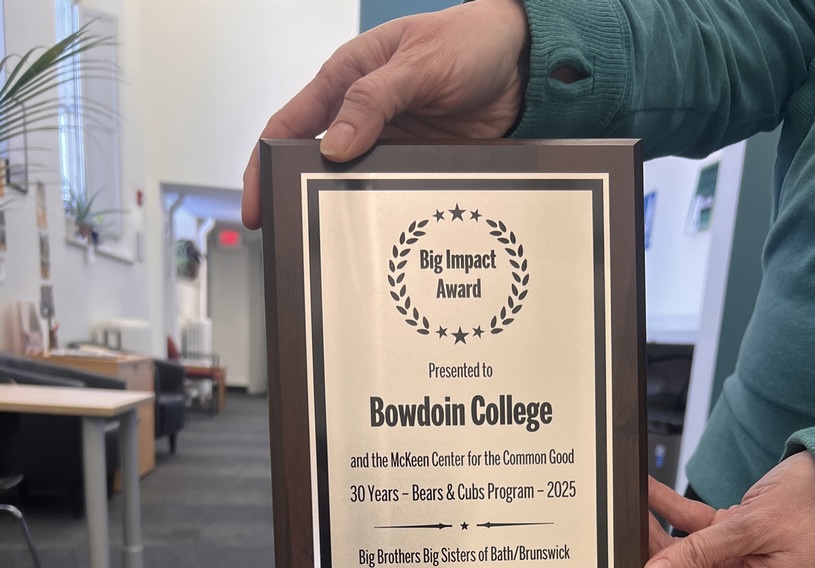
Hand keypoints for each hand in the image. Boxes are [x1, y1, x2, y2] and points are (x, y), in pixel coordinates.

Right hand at [242, 0, 529, 227]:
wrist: (523, 65)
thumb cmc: (471, 41)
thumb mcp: (419, 64)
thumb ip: (375, 101)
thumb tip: (334, 145)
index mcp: (347, 78)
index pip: (289, 124)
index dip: (264, 164)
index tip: (256, 202)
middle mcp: (361, 113)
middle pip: (313, 161)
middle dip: (296, 195)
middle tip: (287, 233)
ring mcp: (387, 142)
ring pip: (350, 183)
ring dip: (342, 210)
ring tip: (330, 244)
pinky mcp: (415, 164)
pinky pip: (390, 192)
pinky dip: (381, 212)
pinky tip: (376, 234)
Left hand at [574, 454, 814, 567]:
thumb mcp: (755, 530)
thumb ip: (701, 551)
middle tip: (597, 565)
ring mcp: (729, 563)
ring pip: (674, 556)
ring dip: (648, 536)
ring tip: (620, 515)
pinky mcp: (726, 535)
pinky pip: (687, 526)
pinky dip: (666, 509)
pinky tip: (644, 491)